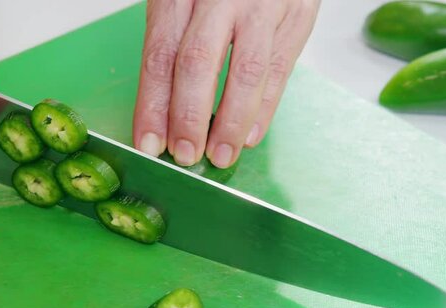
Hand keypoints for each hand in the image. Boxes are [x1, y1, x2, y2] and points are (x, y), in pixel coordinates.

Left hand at [133, 0, 319, 167]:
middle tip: (185, 154)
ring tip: (219, 155)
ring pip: (246, 73)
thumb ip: (173, 44)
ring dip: (230, 122)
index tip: (149, 143)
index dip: (153, 105)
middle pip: (198, 63)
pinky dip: (264, 109)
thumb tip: (163, 113)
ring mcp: (262, 6)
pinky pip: (280, 70)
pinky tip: (248, 135)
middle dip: (189, 118)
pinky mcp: (297, 15)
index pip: (161, 56)